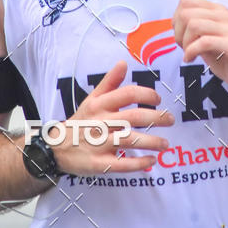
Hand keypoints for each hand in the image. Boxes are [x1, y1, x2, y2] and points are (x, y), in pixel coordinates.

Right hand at [53, 61, 173, 174]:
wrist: (56, 148)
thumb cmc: (81, 121)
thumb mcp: (92, 99)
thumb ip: (110, 82)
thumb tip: (123, 63)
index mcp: (100, 105)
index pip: (128, 94)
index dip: (147, 95)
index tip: (158, 100)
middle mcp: (100, 122)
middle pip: (133, 117)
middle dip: (156, 118)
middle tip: (170, 120)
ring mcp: (99, 144)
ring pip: (129, 140)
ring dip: (151, 142)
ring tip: (165, 144)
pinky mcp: (99, 164)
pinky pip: (121, 164)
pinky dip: (138, 163)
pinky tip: (151, 161)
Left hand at [172, 0, 227, 99]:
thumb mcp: (209, 40)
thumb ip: (195, 30)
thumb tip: (175, 25)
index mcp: (218, 11)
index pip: (186, 1)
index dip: (176, 19)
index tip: (181, 36)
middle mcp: (224, 16)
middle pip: (186, 12)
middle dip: (178, 32)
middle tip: (183, 47)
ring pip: (193, 24)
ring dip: (185, 42)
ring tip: (189, 54)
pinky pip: (203, 42)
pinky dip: (191, 52)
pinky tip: (192, 60)